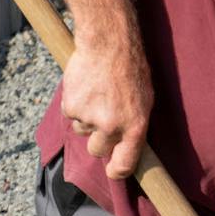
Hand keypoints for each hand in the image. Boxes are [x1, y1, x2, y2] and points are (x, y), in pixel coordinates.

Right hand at [62, 33, 152, 178]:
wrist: (107, 43)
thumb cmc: (131, 69)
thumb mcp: (145, 101)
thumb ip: (134, 125)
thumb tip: (125, 145)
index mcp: (135, 128)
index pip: (125, 164)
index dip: (117, 171)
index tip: (112, 172)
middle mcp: (111, 128)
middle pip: (97, 150)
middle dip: (98, 141)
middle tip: (101, 120)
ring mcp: (89, 118)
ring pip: (81, 130)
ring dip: (85, 118)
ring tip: (95, 94)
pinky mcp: (70, 106)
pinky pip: (69, 114)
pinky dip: (74, 103)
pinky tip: (84, 87)